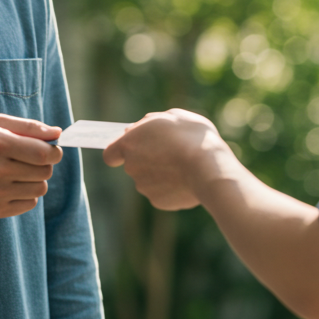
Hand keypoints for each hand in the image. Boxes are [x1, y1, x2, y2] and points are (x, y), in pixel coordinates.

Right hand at [0, 114, 62, 217]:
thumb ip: (29, 127)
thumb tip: (58, 134)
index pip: (42, 153)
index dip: (54, 151)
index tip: (52, 149)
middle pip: (44, 171)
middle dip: (45, 163)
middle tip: (30, 158)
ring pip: (40, 189)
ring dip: (36, 179)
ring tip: (18, 171)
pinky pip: (30, 203)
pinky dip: (26, 194)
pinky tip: (10, 184)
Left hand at [103, 108, 235, 210]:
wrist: (209, 168)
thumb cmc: (192, 137)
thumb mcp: (172, 117)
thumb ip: (151, 123)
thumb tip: (139, 129)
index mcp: (130, 144)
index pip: (110, 154)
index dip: (119, 152)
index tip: (132, 149)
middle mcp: (131, 167)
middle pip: (134, 164)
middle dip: (148, 159)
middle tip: (171, 151)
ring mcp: (144, 187)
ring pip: (149, 179)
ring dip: (161, 173)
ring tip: (185, 164)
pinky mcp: (158, 202)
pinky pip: (162, 192)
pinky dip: (172, 187)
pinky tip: (188, 179)